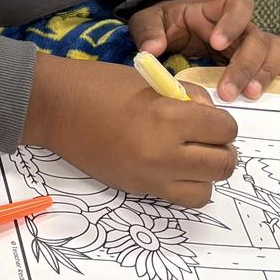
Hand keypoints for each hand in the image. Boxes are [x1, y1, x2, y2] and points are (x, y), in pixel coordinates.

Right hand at [26, 57, 238, 205]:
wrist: (55, 108)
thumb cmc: (100, 85)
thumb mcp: (151, 82)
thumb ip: (187, 98)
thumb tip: (210, 115)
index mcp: (169, 118)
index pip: (224, 129)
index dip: (223, 122)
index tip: (210, 118)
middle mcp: (164, 153)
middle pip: (222, 165)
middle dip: (223, 150)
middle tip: (209, 140)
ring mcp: (150, 176)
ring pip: (206, 190)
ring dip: (206, 174)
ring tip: (193, 157)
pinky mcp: (137, 189)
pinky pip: (179, 198)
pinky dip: (185, 185)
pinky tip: (173, 167)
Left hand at [128, 0, 279, 101]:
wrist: (173, 31)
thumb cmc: (165, 24)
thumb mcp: (148, 21)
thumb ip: (148, 31)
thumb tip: (153, 49)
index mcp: (214, 9)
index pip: (237, 5)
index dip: (233, 23)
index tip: (216, 44)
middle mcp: (239, 24)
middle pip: (256, 36)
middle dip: (245, 65)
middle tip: (229, 91)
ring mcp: (250, 39)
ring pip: (273, 48)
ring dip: (265, 71)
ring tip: (251, 94)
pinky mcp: (257, 55)